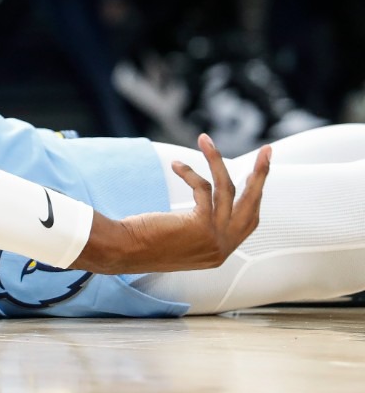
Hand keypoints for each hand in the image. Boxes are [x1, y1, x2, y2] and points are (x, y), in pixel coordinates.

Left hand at [73, 134, 270, 273]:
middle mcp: (222, 248)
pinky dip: (189, 173)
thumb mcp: (181, 238)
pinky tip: (176, 166)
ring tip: (206, 140)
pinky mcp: (202, 225)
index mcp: (219, 253)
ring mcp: (215, 239)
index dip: (254, 198)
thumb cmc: (143, 242)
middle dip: (261, 175)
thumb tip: (210, 197)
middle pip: (252, 204)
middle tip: (268, 151)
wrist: (123, 251)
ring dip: (215, 160)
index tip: (256, 177)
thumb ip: (201, 227)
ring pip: (227, 190)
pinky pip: (204, 189)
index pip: (248, 221)